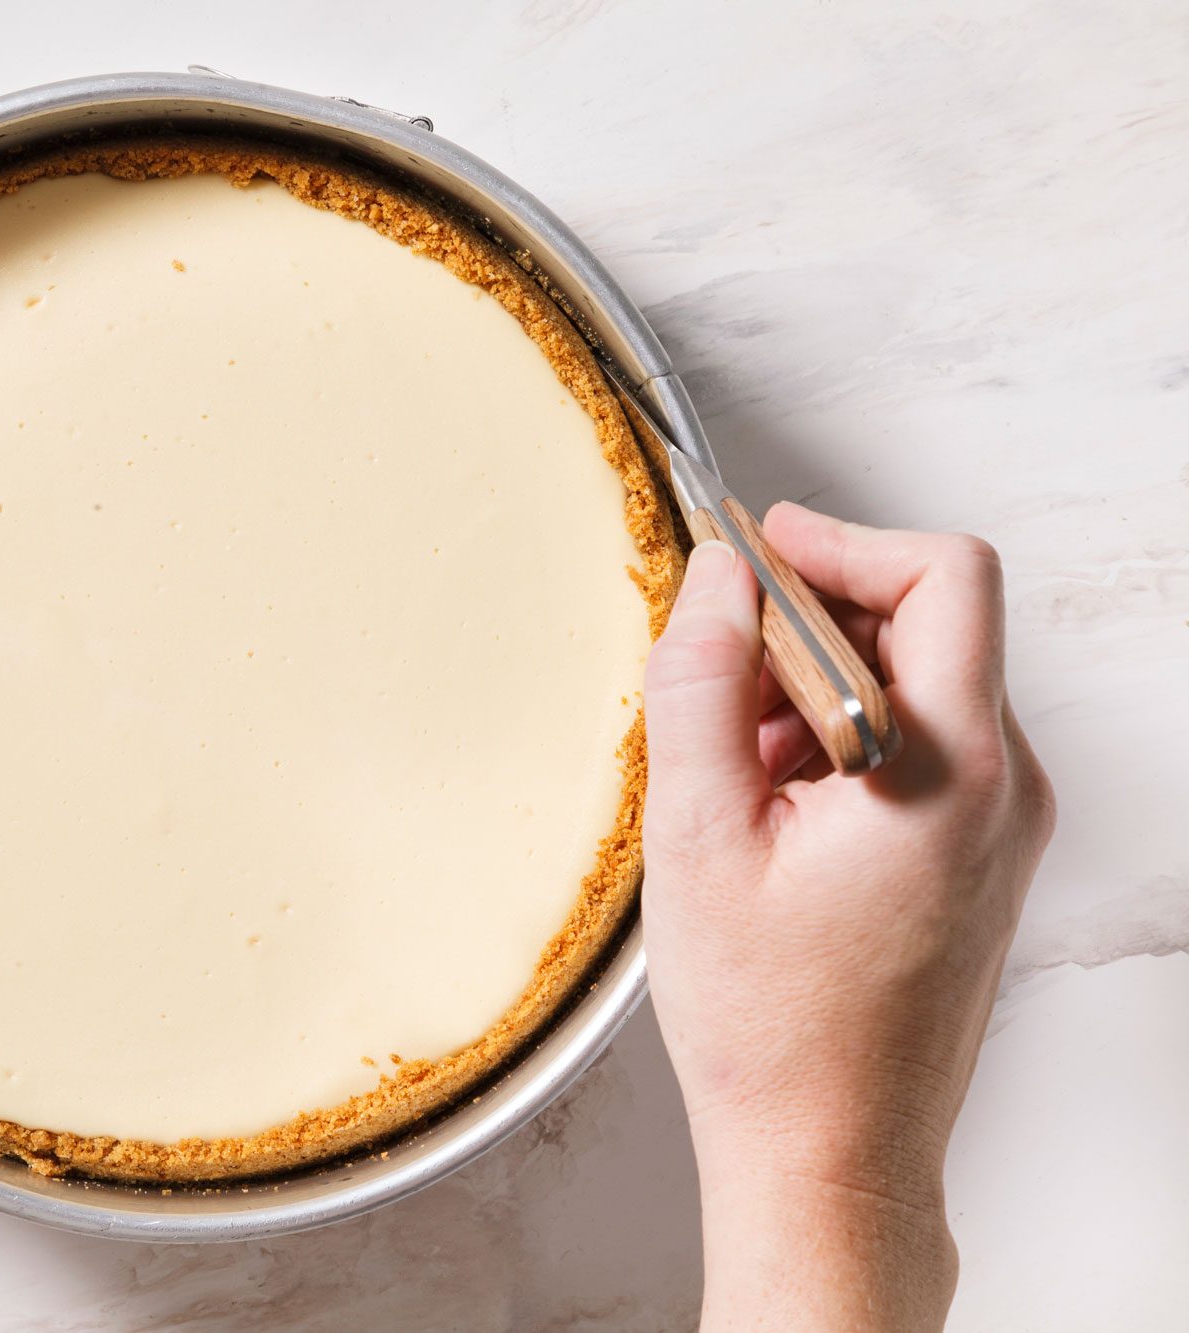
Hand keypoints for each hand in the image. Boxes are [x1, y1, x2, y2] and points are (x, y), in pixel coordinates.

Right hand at [641, 504, 1054, 1328]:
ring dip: (814, 689)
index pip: (945, 574)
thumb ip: (699, 684)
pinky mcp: (980, 858)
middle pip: (925, 624)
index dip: (843, 540)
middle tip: (711, 674)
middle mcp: (1007, 789)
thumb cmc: (769, 1023)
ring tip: (728, 771)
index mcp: (951, 771)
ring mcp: (1004, 828)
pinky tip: (766, 812)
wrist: (830, 1155)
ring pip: (916, 685)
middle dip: (809, 622)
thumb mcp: (696, 836)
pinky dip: (838, 742)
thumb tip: (714, 576)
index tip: (758, 548)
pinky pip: (918, 747)